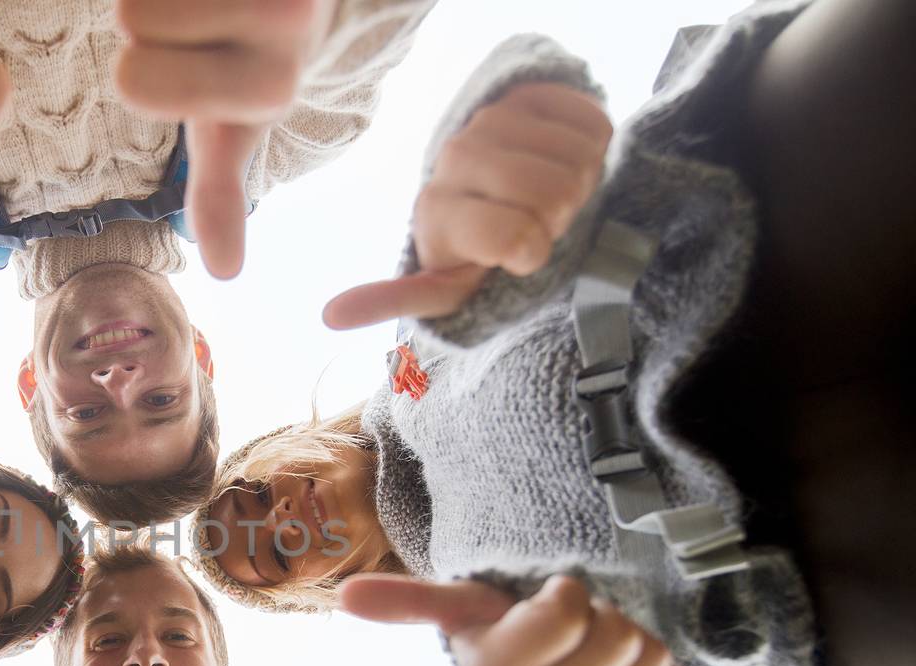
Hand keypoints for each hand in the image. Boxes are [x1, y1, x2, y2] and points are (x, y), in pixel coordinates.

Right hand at [116, 0, 337, 277]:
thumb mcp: (233, 131)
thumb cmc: (246, 65)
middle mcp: (285, 22)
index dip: (140, 73)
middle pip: (134, 14)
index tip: (184, 71)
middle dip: (149, 19)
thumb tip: (226, 273)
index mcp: (268, 88)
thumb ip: (220, 195)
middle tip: (195, 25)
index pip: (135, 82)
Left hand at [325, 83, 612, 327]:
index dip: (531, 254)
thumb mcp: (442, 287)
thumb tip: (330, 315)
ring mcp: (492, 119)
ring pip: (576, 161)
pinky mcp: (530, 93)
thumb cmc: (478, 251)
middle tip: (537, 222)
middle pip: (553, 196)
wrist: (502, 193)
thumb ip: (396, 300)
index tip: (513, 257)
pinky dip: (592, 151)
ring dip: (578, 185)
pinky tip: (561, 160)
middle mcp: (455, 157)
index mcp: (435, 211)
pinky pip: (592, 126)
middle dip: (558, 219)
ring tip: (549, 195)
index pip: (515, 241)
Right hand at [340, 573, 686, 665]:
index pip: (565, 610)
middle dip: (606, 621)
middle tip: (580, 641)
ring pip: (648, 659)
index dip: (566, 598)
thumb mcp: (468, 615)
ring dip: (637, 647)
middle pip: (612, 636)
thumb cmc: (514, 644)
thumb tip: (343, 594)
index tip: (547, 613)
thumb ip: (411, 601)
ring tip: (601, 662)